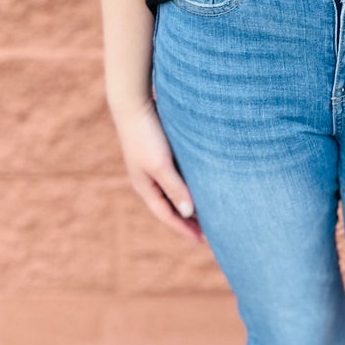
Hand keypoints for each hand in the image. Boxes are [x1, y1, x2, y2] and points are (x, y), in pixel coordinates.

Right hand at [116, 97, 204, 242]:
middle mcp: (148, 179)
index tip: (203, 241)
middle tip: (211, 232)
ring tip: (209, 212)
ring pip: (175, 191)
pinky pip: (178, 176)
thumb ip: (175, 189)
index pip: (167, 215)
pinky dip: (189, 185)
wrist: (134, 103)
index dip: (184, 229)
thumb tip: (189, 213)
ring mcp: (153, 166)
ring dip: (190, 202)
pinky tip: (202, 184)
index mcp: (145, 187)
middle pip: (171, 206)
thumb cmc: (146, 135)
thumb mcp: (161, 165)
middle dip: (188, 221)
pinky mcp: (161, 152)